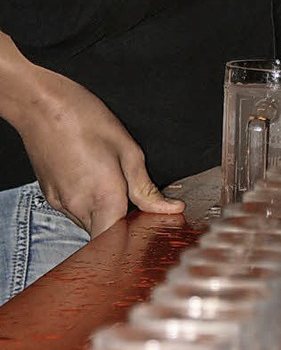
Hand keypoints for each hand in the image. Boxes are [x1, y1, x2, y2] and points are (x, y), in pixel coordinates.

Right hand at [17, 67, 184, 236]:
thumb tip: (169, 209)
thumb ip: (146, 188)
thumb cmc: (83, 118)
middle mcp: (79, 206)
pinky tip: (94, 182)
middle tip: (135, 206)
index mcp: (103, 196)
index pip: (118, 245)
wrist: (40, 104)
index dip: (134, 243)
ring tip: (112, 186)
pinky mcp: (51, 197)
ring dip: (105, 216)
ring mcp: (62, 203)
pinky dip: (89, 206)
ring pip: (90, 226)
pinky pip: (75, 213)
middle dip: (122, 228)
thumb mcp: (128, 150)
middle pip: (105, 237)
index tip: (147, 231)